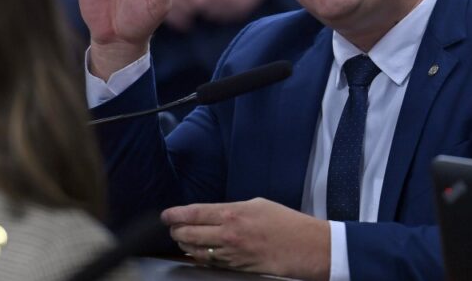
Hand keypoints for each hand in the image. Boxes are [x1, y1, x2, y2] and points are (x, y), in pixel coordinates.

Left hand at [162, 198, 329, 280]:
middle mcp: (228, 235)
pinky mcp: (236, 267)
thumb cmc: (285, 222)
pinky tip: (197, 252)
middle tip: (172, 226)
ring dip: (185, 244)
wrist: (305, 247)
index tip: (166, 215)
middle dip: (176, 230)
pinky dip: (200, 256)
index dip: (175, 214)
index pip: (193, 213)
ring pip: (195, 251)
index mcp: (232, 214)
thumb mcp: (257, 204)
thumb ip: (232, 209)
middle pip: (188, 234)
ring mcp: (231, 254)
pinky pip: (210, 262)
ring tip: (182, 238)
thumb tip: (213, 213)